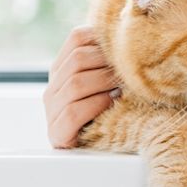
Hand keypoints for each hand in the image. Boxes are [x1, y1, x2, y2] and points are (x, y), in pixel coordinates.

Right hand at [43, 25, 119, 147]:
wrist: (100, 152)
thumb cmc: (111, 111)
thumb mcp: (109, 81)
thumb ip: (112, 60)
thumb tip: (134, 34)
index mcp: (62, 68)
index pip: (77, 37)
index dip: (102, 38)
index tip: (126, 47)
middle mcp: (53, 86)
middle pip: (77, 59)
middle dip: (108, 62)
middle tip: (131, 69)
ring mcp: (52, 109)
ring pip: (75, 84)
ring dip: (105, 82)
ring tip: (125, 86)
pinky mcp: (56, 133)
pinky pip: (72, 112)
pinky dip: (96, 104)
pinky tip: (113, 103)